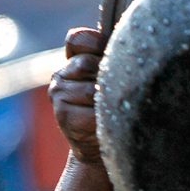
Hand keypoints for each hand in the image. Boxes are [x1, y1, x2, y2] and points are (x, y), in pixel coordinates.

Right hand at [49, 27, 105, 165]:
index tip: (107, 56)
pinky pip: (93, 112)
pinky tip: (105, 125)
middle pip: (90, 64)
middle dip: (107, 78)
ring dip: (108, 101)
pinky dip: (105, 119)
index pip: (78, 39)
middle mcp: (60, 76)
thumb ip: (111, 63)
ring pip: (92, 89)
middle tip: (113, 96)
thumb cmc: (112, 113)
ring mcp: (59, 95)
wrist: (99, 150)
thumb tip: (131, 43)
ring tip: (111, 112)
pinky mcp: (64, 116)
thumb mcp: (112, 83)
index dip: (95, 44)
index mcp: (72, 64)